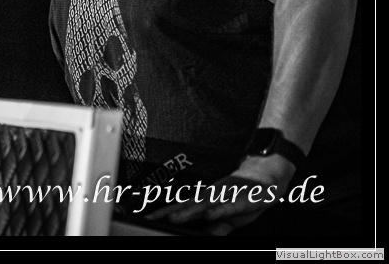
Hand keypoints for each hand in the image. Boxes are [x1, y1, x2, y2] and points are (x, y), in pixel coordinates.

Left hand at [142, 155, 295, 235]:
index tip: (147, 218)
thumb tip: (201, 235)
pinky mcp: (240, 199)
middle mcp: (210, 197)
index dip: (163, 213)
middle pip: (185, 206)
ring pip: (203, 205)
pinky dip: (218, 210)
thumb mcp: (228, 218)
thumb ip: (215, 228)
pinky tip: (208, 215)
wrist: (267, 178)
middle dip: (167, 213)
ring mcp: (224, 196)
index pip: (180, 208)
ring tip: (173, 218)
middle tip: (151, 218)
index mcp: (205, 201)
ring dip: (188, 212)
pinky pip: (227, 206)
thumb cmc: (245, 197)